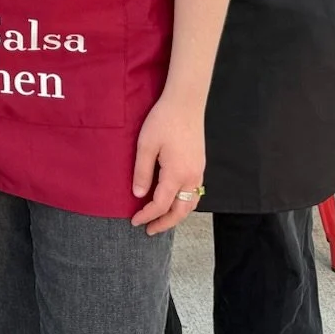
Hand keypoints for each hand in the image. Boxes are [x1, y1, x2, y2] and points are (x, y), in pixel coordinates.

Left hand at [129, 91, 206, 234]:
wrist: (186, 103)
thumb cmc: (163, 121)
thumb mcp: (146, 145)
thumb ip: (142, 172)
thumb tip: (138, 195)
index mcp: (177, 175)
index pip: (160, 205)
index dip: (146, 216)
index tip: (134, 221)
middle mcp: (192, 178)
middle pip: (180, 211)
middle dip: (164, 223)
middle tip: (149, 230)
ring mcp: (199, 172)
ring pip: (191, 204)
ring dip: (176, 216)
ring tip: (161, 220)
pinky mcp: (200, 165)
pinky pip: (195, 193)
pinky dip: (184, 204)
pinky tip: (174, 201)